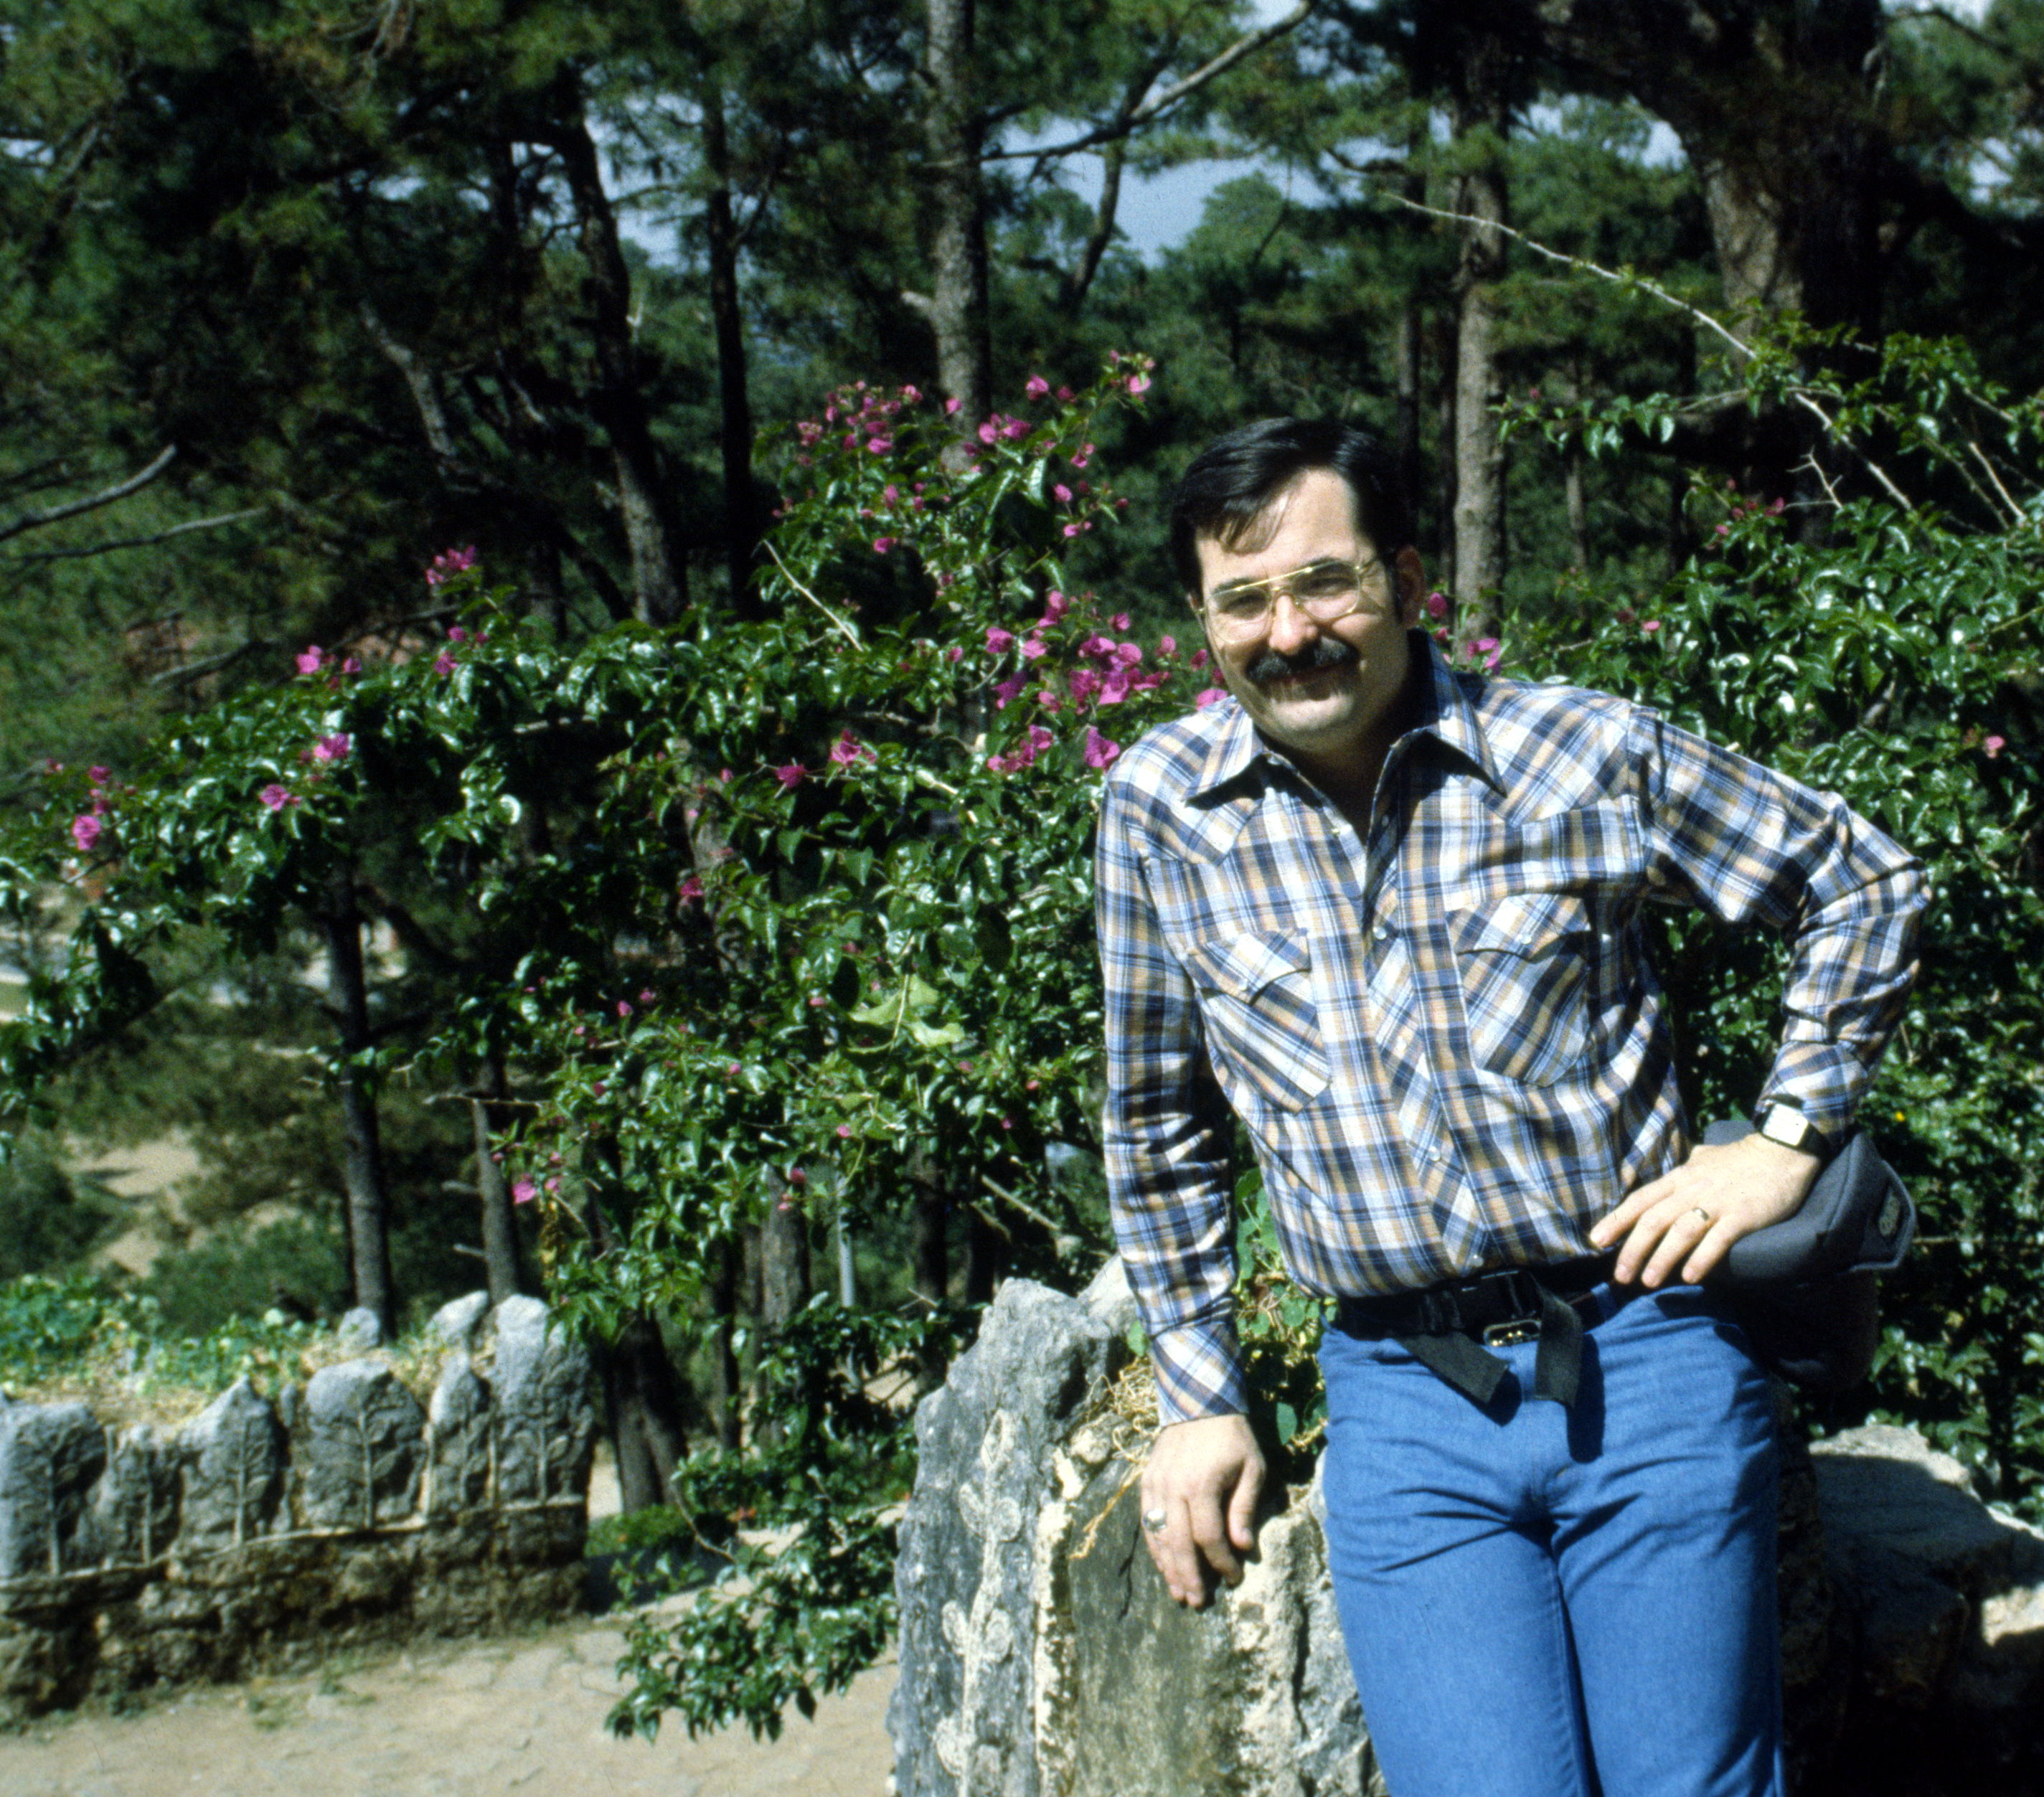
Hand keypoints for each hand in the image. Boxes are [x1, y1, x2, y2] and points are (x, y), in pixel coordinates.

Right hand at [1139, 1412, 1264, 1608]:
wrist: (1198, 1402)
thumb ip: (1243, 1508)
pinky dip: (1154, 1545)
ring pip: (1158, 1535)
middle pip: (1177, 1543)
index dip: (1221, 1562)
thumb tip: (1242, 1547)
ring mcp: (1156, 1485)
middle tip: (1197, 1602)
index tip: (1233, 1578)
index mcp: (1201, 1485)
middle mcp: (1173, 1488)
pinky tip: (1162, 1563)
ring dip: (1167, 1567)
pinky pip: (1146, 1520)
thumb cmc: (1232, 1437)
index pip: (1208, 1536)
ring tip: (1178, 1593)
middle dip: (1188, 1575)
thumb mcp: (1252, 1468)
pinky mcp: (1146, 1481)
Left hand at [1588, 1132, 1822, 1288]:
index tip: (1597, 1241)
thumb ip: (1685, 1170)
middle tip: (1620, 1275)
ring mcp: (1717, 1202)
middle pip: (1653, 1221)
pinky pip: (1717, 1240)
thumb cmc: (1742, 1158)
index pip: (1640, 1200)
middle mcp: (1692, 1190)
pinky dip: (1702, 1259)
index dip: (1616, 1221)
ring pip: (1680, 1233)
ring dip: (1661, 1259)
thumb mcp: (1704, 1158)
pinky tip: (1690, 1277)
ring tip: (1648, 1282)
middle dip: (1633, 1250)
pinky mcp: (1742, 1215)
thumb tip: (1670, 1178)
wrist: (1782, 1151)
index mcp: (1680, 1177)